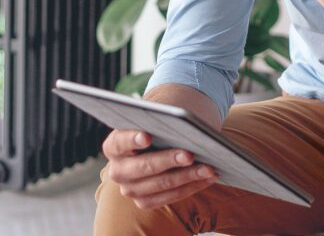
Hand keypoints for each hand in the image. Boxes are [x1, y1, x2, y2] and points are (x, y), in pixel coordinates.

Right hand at [101, 129, 218, 209]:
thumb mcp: (153, 121)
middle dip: (169, 160)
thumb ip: (161, 121)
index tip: (148, 136)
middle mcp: (118, 171)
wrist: (155, 147)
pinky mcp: (145, 202)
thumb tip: (183, 123)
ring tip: (209, 168)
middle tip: (190, 154)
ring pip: (162, 184)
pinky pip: (171, 196)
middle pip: (144, 167)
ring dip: (188, 176)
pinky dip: (193, 186)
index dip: (133, 139)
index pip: (120, 142)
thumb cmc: (156, 128)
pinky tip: (209, 177)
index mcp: (113, 146)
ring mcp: (130, 190)